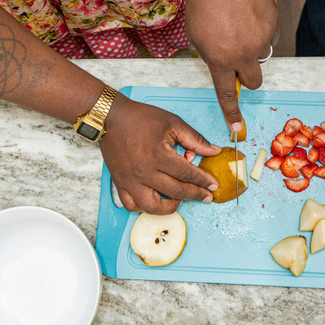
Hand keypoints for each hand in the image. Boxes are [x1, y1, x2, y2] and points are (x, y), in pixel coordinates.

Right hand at [100, 95, 221, 213]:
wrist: (111, 117)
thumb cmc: (140, 117)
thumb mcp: (172, 122)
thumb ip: (194, 139)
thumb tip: (214, 151)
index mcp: (158, 155)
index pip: (187, 174)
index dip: (203, 181)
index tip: (213, 185)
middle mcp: (144, 171)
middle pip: (176, 191)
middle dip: (195, 195)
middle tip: (206, 196)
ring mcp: (130, 180)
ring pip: (152, 207)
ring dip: (169, 208)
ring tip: (179, 200)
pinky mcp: (120, 183)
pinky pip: (131, 205)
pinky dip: (144, 208)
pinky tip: (155, 200)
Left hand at [186, 0, 278, 131]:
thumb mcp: (196, 32)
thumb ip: (209, 53)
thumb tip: (221, 64)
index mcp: (219, 59)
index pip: (227, 94)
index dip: (232, 113)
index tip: (238, 128)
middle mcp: (242, 54)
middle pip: (253, 81)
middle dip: (247, 76)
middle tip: (239, 59)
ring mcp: (260, 40)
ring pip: (261, 56)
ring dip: (253, 48)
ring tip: (240, 24)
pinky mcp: (273, 25)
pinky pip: (269, 37)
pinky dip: (261, 31)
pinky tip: (249, 13)